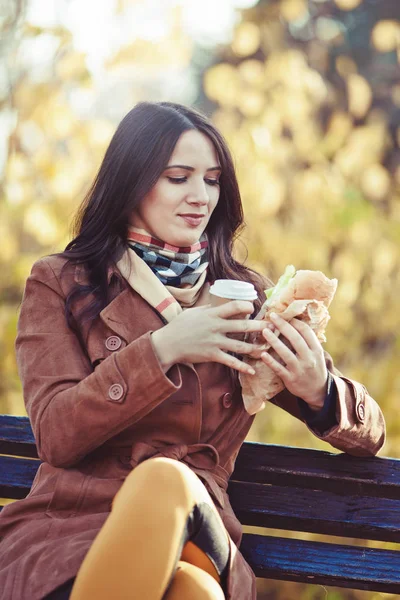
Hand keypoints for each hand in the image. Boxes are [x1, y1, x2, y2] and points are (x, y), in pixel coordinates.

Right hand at [151, 300, 267, 375]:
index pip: (234, 306)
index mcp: (213, 314)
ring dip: (256, 347)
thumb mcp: (195, 312)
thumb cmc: (180, 325)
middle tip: (273, 326)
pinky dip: (242, 367)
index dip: (247, 306)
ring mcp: (215, 342)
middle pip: (243, 326)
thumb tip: (220, 302)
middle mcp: (216, 327)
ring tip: (268, 347)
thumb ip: (210, 308)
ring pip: (241, 346)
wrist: (168, 344)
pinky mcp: (213, 355)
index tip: (254, 308)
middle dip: (260, 326)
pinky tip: (252, 370)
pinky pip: (231, 362)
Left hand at [260, 313, 327, 408]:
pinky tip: (263, 354)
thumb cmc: (314, 367)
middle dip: (283, 326)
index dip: (295, 322)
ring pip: (286, 353)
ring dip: (274, 341)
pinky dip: (271, 361)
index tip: (285, 315)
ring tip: (265, 330)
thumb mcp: (316, 354)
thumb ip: (307, 341)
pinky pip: (279, 369)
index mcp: (316, 350)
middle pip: (296, 339)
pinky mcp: (290, 379)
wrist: (318, 391)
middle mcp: (309, 358)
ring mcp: (299, 369)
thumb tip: (294, 322)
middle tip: (272, 316)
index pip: (306, 332)